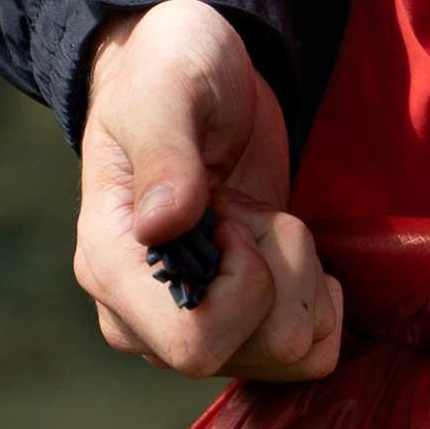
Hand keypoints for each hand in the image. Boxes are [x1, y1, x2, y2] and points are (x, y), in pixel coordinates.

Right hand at [75, 0, 342, 381]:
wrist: (201, 83)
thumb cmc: (172, 71)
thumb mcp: (167, 84)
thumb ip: (164, 150)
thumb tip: (162, 224)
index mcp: (111, 267)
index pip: (192, 343)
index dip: (243, 287)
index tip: (232, 216)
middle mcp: (145, 319)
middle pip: (254, 350)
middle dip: (281, 274)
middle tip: (249, 212)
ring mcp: (195, 332)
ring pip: (291, 352)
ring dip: (300, 279)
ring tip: (261, 221)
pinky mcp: (240, 336)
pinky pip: (311, 356)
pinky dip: (318, 302)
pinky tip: (287, 253)